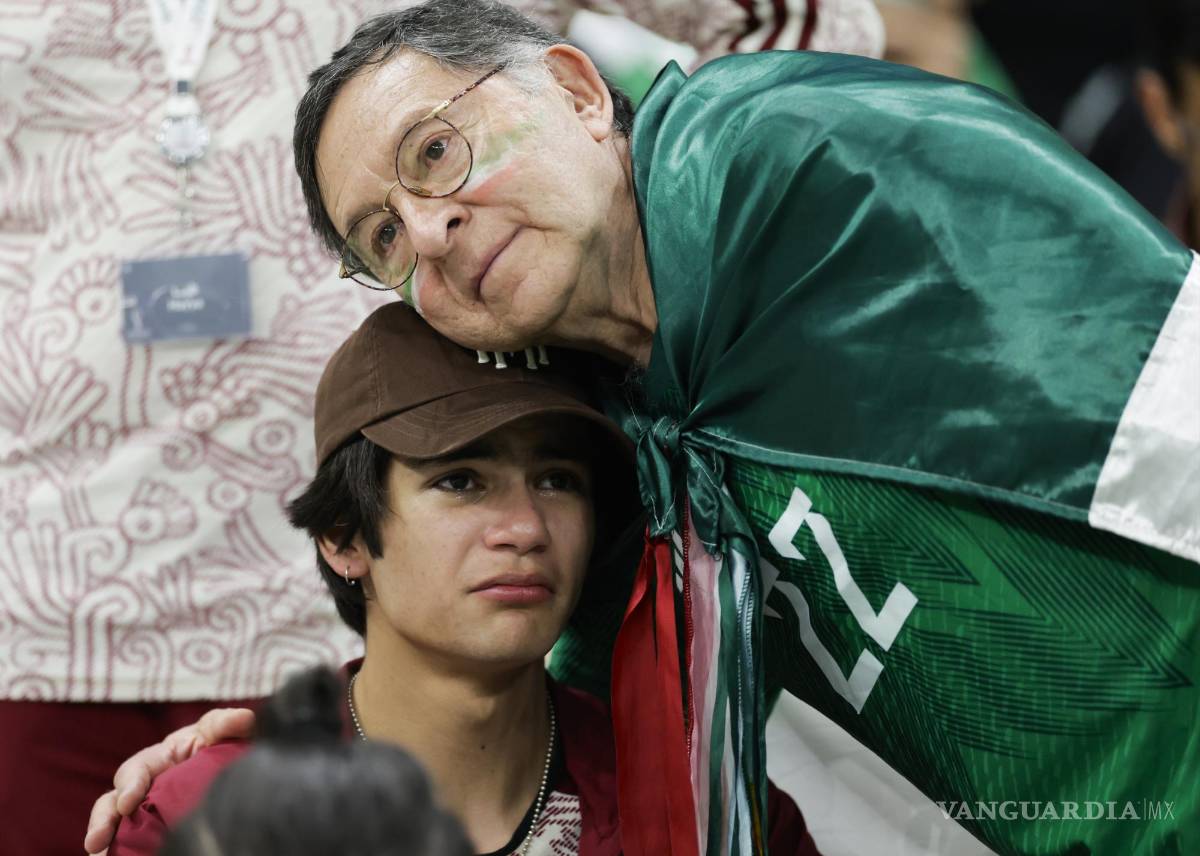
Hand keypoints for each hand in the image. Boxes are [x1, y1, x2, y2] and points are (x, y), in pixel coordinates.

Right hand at [82, 707, 255, 854]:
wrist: (227, 767)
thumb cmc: (217, 743)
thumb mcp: (219, 732)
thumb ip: (228, 723)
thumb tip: (246, 718)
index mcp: (157, 759)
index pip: (135, 769)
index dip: (129, 785)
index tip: (128, 803)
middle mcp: (143, 786)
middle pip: (112, 802)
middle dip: (102, 820)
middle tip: (95, 841)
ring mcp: (143, 810)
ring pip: (115, 825)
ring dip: (103, 838)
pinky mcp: (148, 830)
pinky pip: (128, 841)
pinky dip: (118, 850)